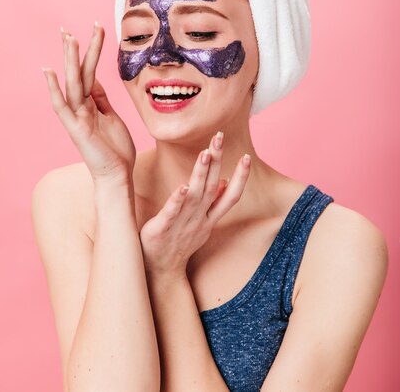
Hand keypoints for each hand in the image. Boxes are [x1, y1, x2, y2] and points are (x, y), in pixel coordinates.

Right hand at [42, 22, 135, 188]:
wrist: (118, 174)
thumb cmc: (115, 148)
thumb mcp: (111, 116)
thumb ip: (101, 99)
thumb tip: (97, 81)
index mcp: (91, 103)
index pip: (90, 72)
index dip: (91, 51)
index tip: (94, 30)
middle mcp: (81, 107)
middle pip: (78, 73)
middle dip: (75, 50)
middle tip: (68, 28)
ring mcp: (77, 117)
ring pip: (72, 83)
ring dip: (70, 61)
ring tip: (68, 38)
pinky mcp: (76, 128)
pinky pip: (62, 106)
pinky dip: (55, 89)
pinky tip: (49, 72)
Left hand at [139, 132, 250, 276]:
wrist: (160, 271)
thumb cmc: (179, 242)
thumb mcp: (202, 224)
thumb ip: (213, 203)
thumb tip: (225, 181)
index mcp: (209, 217)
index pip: (230, 196)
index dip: (240, 177)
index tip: (247, 158)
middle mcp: (199, 219)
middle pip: (213, 187)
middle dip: (217, 161)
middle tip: (219, 137)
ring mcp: (182, 224)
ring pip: (196, 196)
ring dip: (201, 174)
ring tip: (205, 153)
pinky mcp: (162, 229)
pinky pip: (172, 212)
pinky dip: (178, 200)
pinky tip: (182, 186)